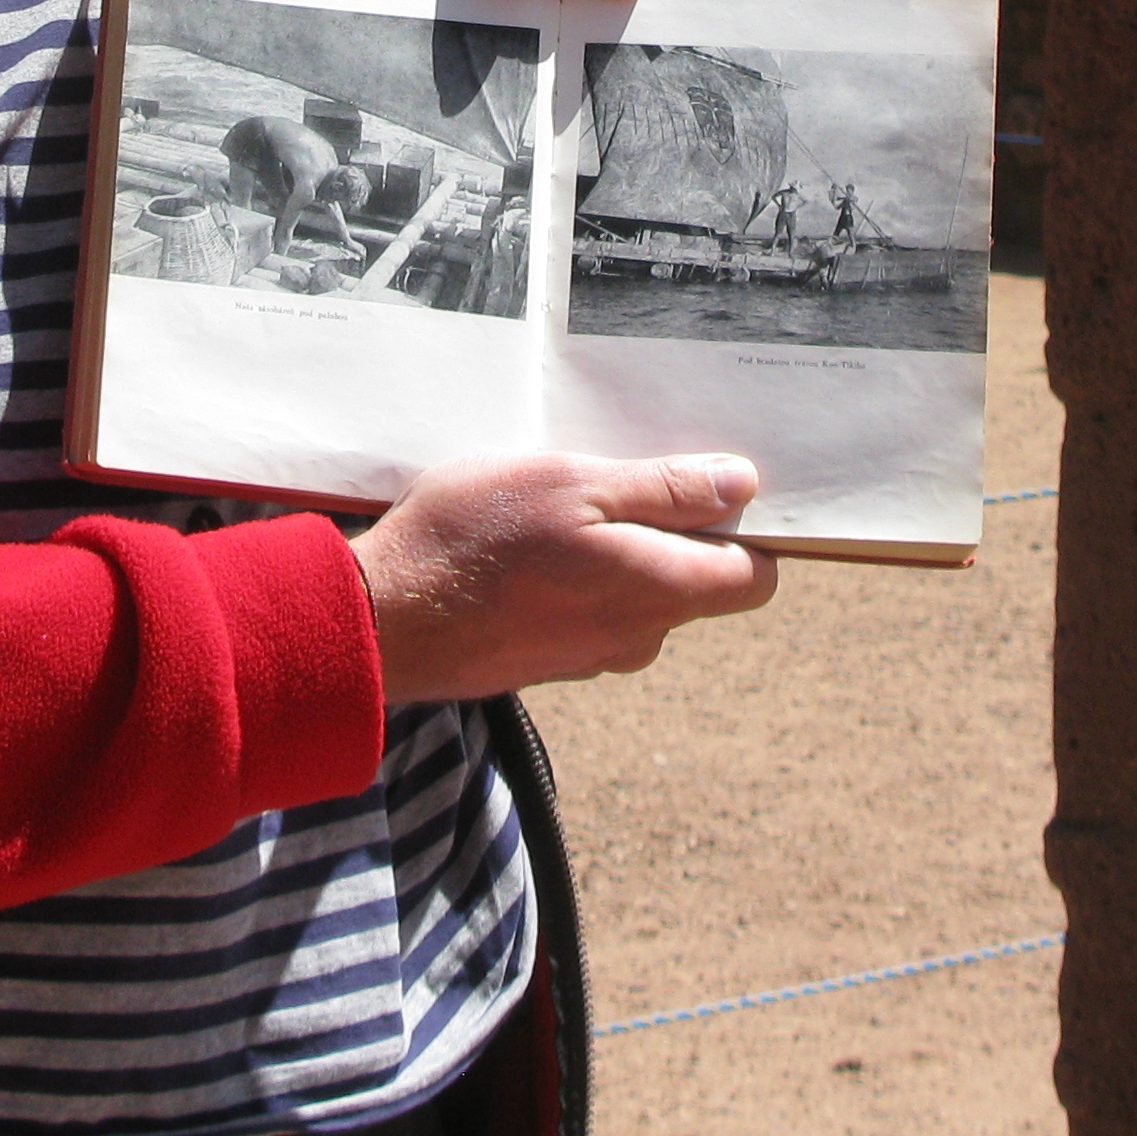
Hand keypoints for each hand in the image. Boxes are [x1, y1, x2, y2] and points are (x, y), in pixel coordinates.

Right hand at [351, 453, 781, 702]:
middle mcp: (638, 637)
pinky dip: (572, 575)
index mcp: (661, 592)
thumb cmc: (475, 540)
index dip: (743, 527)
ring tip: (553, 505)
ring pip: (636, 593)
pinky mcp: (547, 660)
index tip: (705, 483)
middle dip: (669, 529)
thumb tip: (743, 485)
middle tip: (609, 475)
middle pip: (694, 581)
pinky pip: (588, 610)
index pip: (754, 578)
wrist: (382, 621)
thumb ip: (664, 490)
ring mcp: (590, 656)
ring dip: (613, 549)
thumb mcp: (572, 484)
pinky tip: (522, 544)